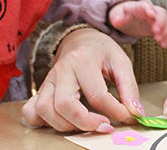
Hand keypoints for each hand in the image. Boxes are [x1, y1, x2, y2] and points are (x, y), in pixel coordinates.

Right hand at [22, 27, 145, 132]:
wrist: (80, 39)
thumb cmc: (101, 51)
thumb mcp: (121, 62)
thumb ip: (129, 88)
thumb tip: (135, 113)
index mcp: (83, 60)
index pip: (97, 95)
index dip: (115, 112)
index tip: (127, 117)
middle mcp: (61, 70)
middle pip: (64, 104)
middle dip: (85, 122)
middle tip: (104, 126)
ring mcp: (48, 80)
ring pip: (45, 110)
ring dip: (65, 125)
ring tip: (84, 124)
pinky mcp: (41, 89)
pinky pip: (30, 110)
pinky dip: (41, 121)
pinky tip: (61, 121)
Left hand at [108, 1, 166, 47]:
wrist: (126, 18)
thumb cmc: (121, 15)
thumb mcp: (116, 15)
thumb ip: (117, 17)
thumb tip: (117, 21)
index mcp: (139, 7)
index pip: (146, 5)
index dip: (149, 9)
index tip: (151, 15)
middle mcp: (151, 12)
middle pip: (161, 13)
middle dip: (161, 22)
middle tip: (156, 32)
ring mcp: (156, 19)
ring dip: (165, 31)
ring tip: (159, 41)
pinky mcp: (158, 28)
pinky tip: (164, 45)